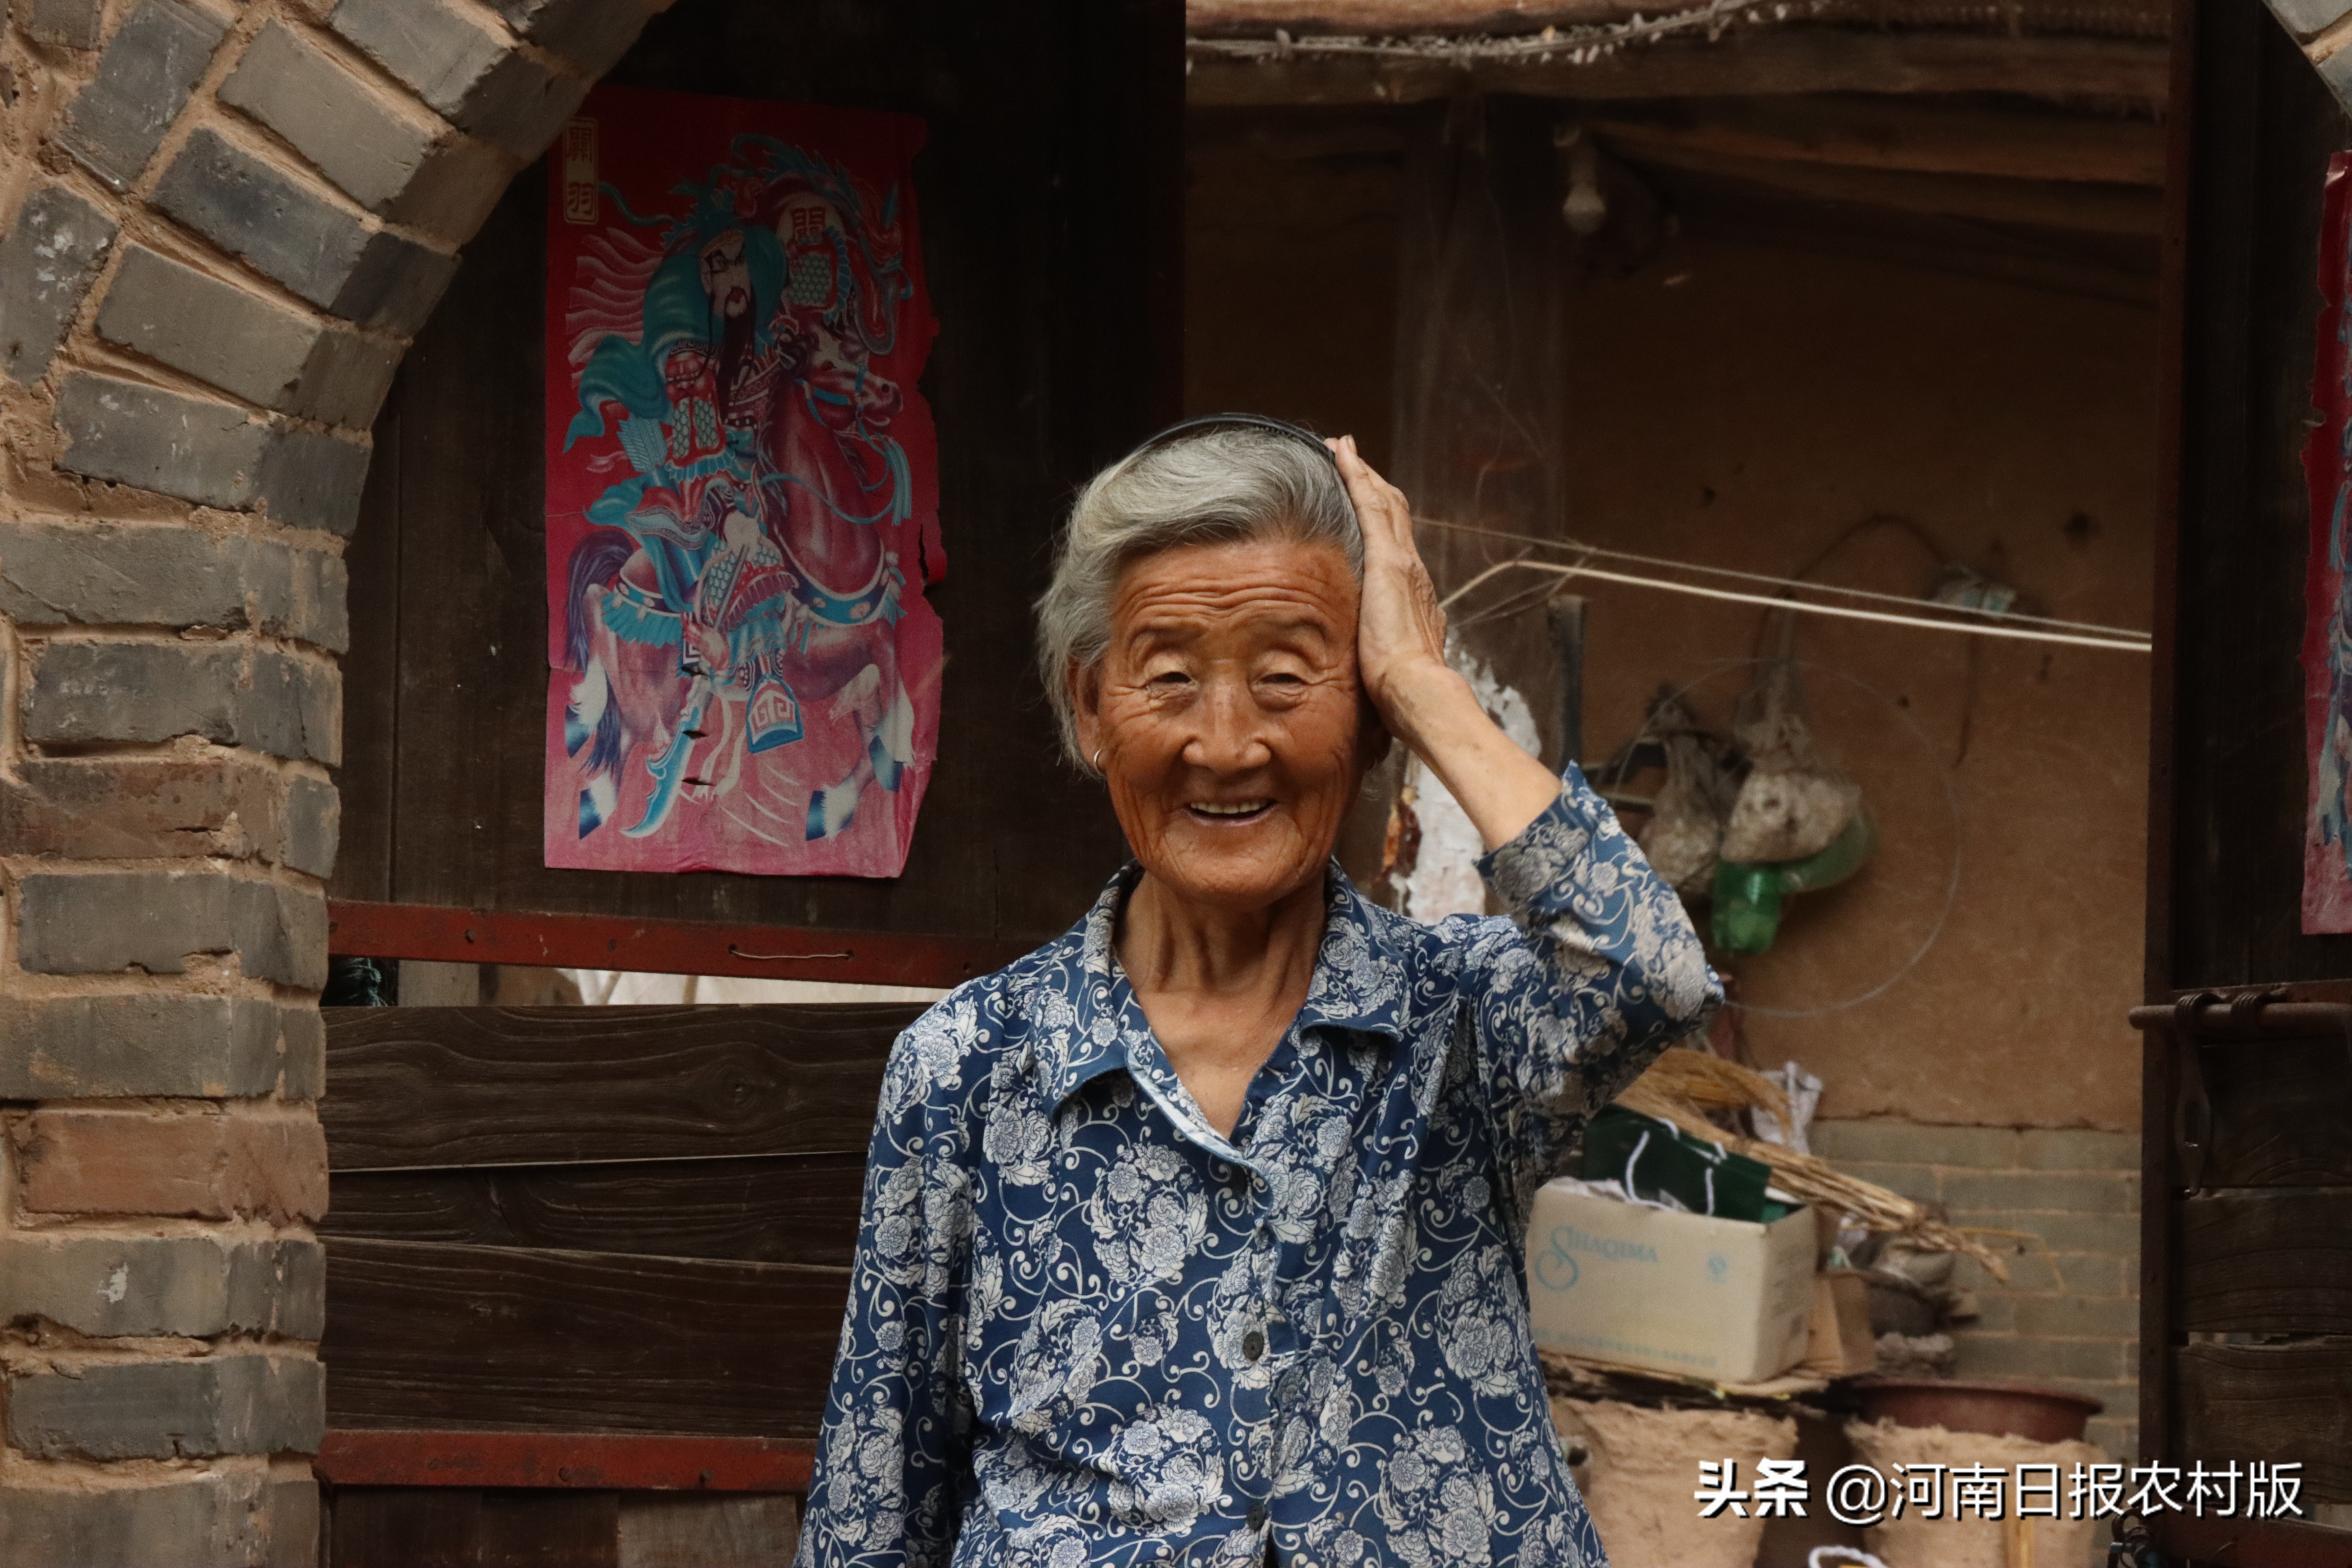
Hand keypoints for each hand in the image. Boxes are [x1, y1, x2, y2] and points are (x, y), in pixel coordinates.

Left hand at [1328, 436, 1451, 743]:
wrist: (1415, 687)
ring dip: (1362, 472)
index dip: (1381, 516)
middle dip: (1372, 483)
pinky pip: (1370, 505)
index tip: (1364, 498)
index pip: (1395, 543)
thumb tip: (1375, 661)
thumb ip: (1385, 649)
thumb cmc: (1401, 686)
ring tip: (1342, 448)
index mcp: (1413, 592)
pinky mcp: (1388, 560)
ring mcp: (1402, 561)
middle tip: (1350, 457)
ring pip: (1383, 502)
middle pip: (1393, 513)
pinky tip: (1341, 455)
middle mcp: (1413, 569)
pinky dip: (1356, 476)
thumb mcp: (1392, 660)